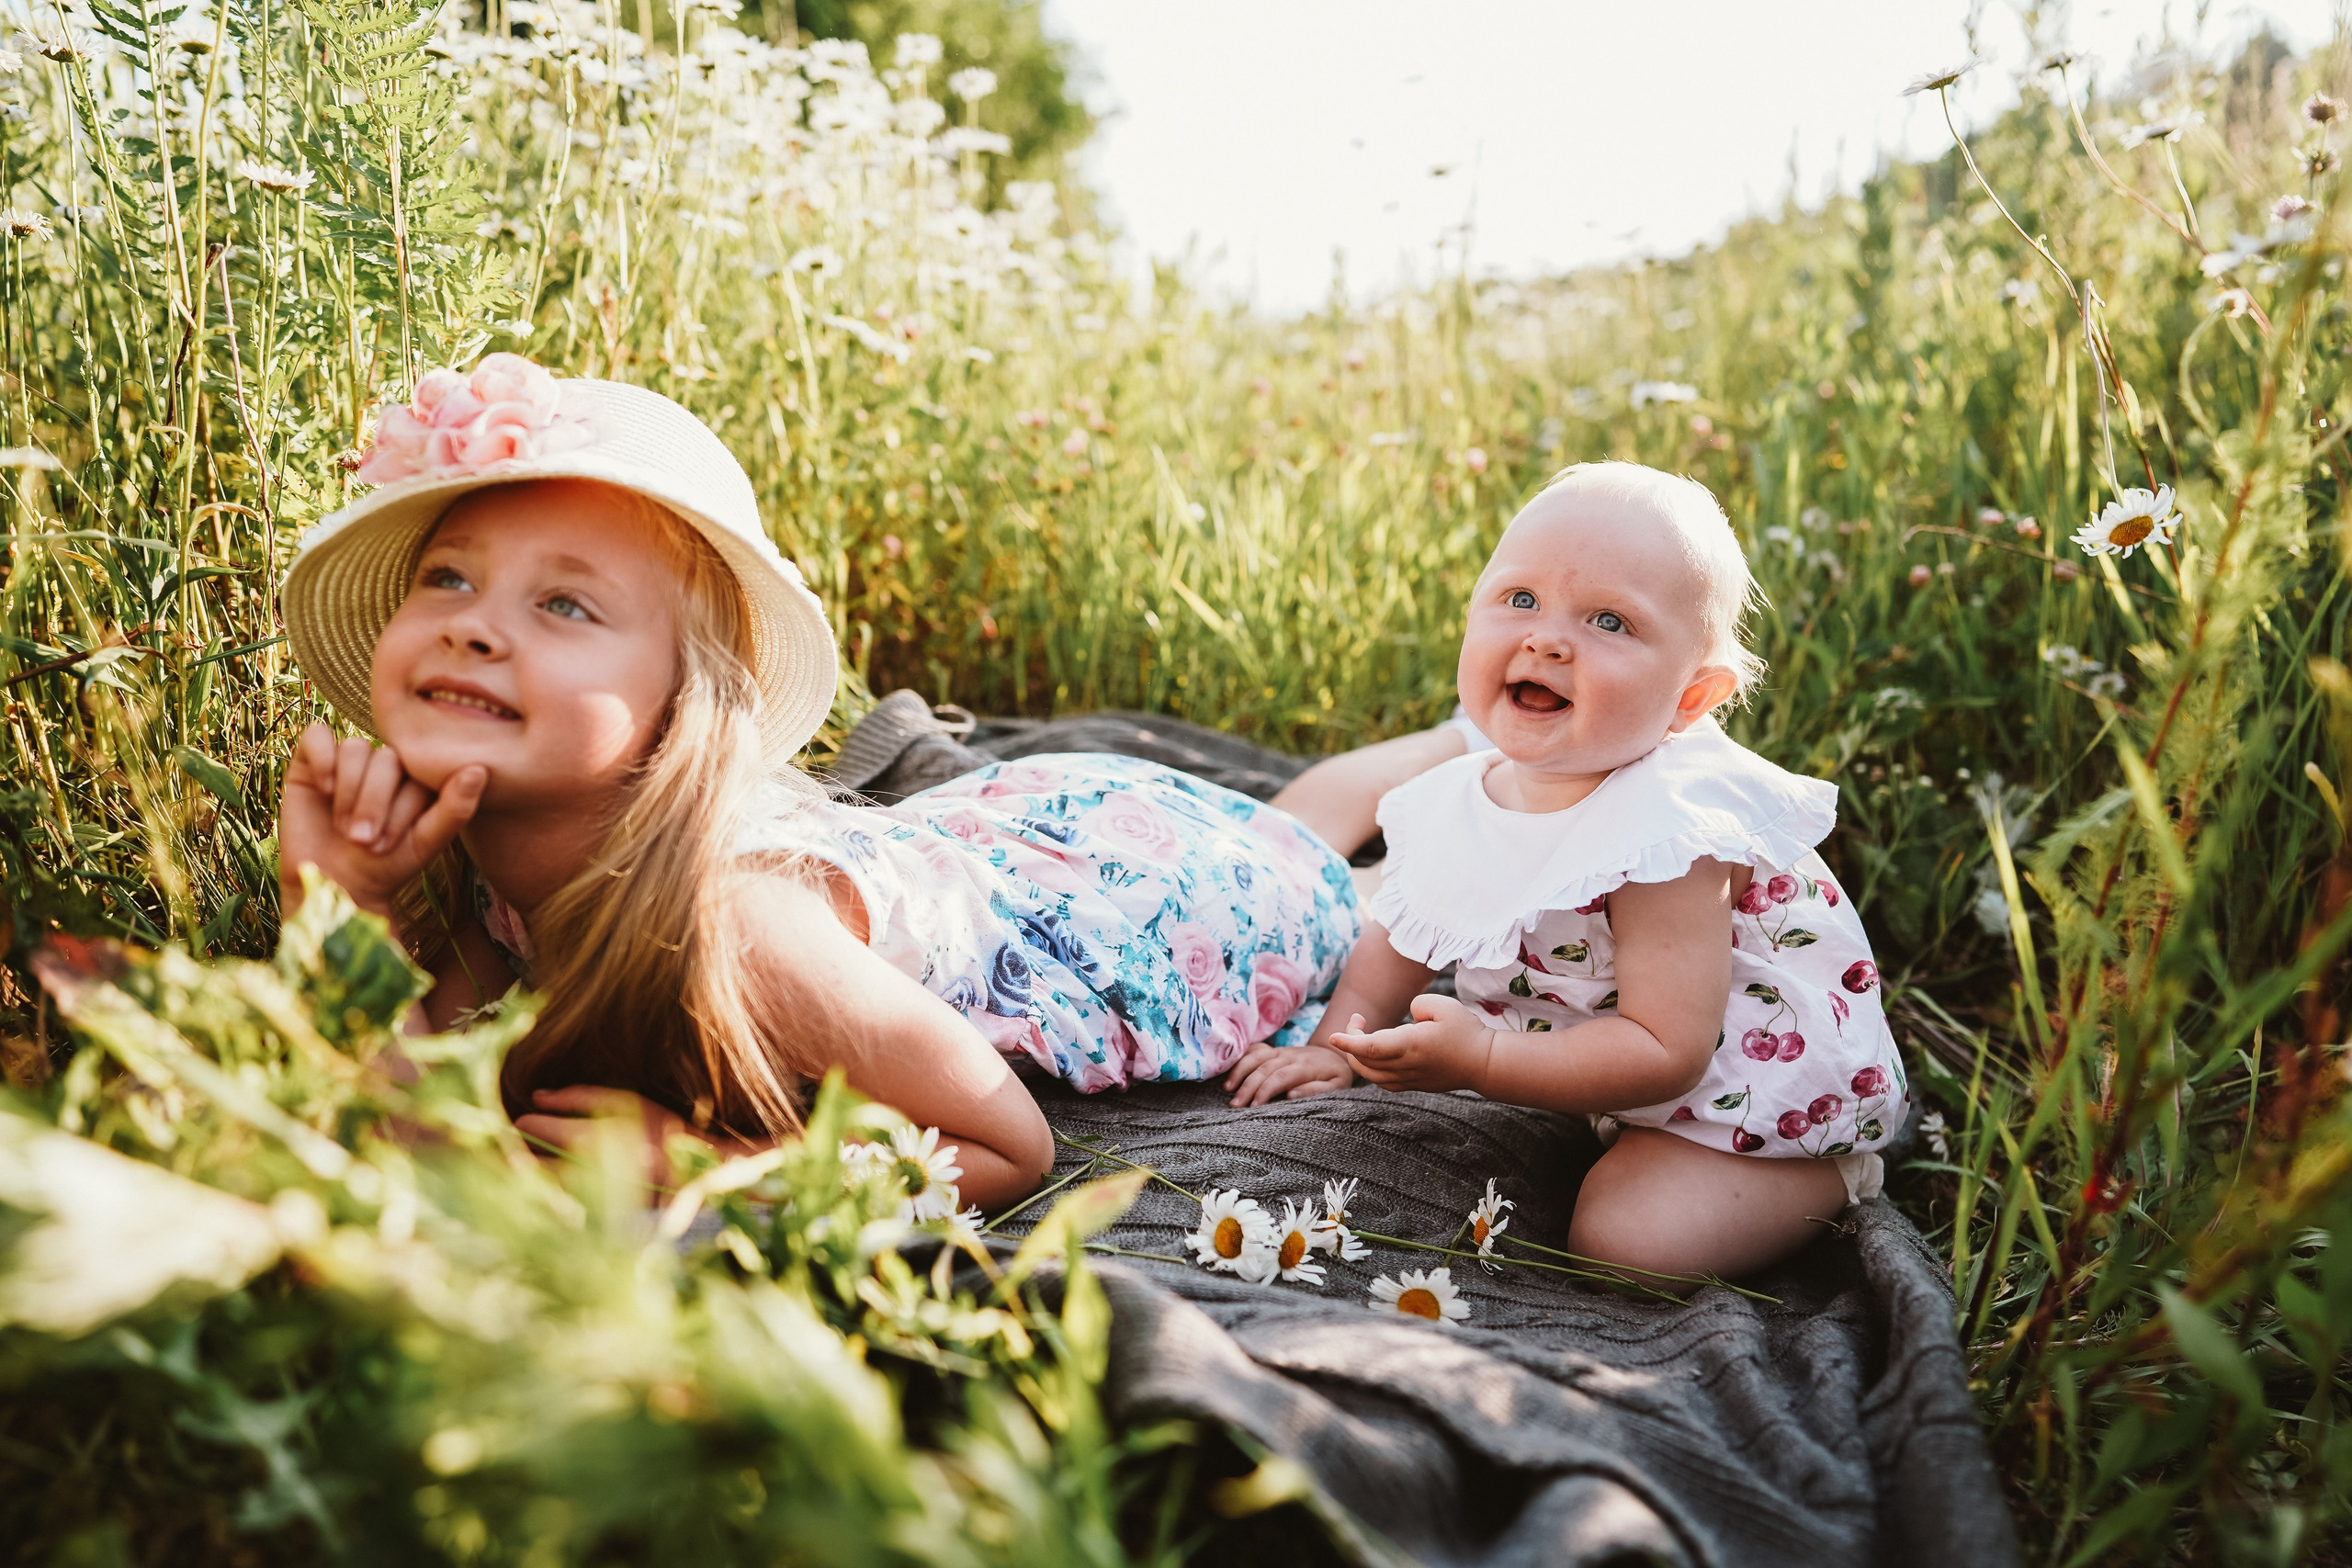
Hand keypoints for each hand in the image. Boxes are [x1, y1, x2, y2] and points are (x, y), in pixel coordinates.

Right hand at [279, 722, 485, 919]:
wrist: (332, 884)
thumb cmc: (384, 866)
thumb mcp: (424, 842)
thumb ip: (455, 809)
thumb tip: (481, 770)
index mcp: (417, 775)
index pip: (417, 768)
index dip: (401, 807)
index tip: (390, 846)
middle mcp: (386, 761)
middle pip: (386, 758)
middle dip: (373, 805)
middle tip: (362, 842)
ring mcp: (350, 758)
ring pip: (355, 748)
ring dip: (348, 793)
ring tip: (343, 828)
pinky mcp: (311, 759)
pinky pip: (317, 736)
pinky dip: (321, 759)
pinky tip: (323, 789)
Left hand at [515, 1085, 712, 1189]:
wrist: (692, 1176)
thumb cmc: (659, 1131)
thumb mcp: (624, 1102)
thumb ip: (578, 1097)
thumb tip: (537, 1096)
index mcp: (587, 1138)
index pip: (534, 1129)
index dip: (524, 1124)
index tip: (523, 1123)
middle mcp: (579, 1171)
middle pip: (524, 1165)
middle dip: (517, 1154)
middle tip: (514, 1148)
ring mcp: (582, 1199)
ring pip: (535, 1189)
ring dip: (528, 1179)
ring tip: (527, 1169)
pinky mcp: (587, 1220)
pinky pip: (553, 1208)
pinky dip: (547, 1198)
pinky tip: (551, 1191)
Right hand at [1224, 1042, 1355, 1105]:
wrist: (1333, 1054)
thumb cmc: (1335, 1076)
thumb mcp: (1336, 1085)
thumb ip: (1316, 1090)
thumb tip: (1291, 1096)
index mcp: (1304, 1066)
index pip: (1280, 1077)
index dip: (1265, 1091)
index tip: (1253, 1107)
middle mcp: (1289, 1056)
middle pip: (1263, 1069)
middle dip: (1247, 1087)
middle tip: (1235, 1106)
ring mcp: (1279, 1051)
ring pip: (1255, 1057)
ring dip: (1239, 1071)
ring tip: (1227, 1088)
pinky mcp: (1273, 1050)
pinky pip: (1254, 1050)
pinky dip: (1240, 1057)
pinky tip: (1228, 1069)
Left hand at [1331, 993, 1494, 1094]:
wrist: (1485, 1063)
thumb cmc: (1466, 1032)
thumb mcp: (1444, 1005)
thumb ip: (1418, 1005)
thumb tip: (1408, 1017)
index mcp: (1411, 1046)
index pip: (1370, 1049)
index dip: (1348, 1043)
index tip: (1333, 1037)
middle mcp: (1406, 1066)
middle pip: (1364, 1063)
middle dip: (1351, 1042)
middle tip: (1358, 1020)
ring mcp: (1410, 1079)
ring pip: (1371, 1075)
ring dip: (1358, 1057)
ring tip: (1362, 1035)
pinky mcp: (1414, 1085)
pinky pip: (1383, 1082)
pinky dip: (1371, 1069)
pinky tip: (1375, 1055)